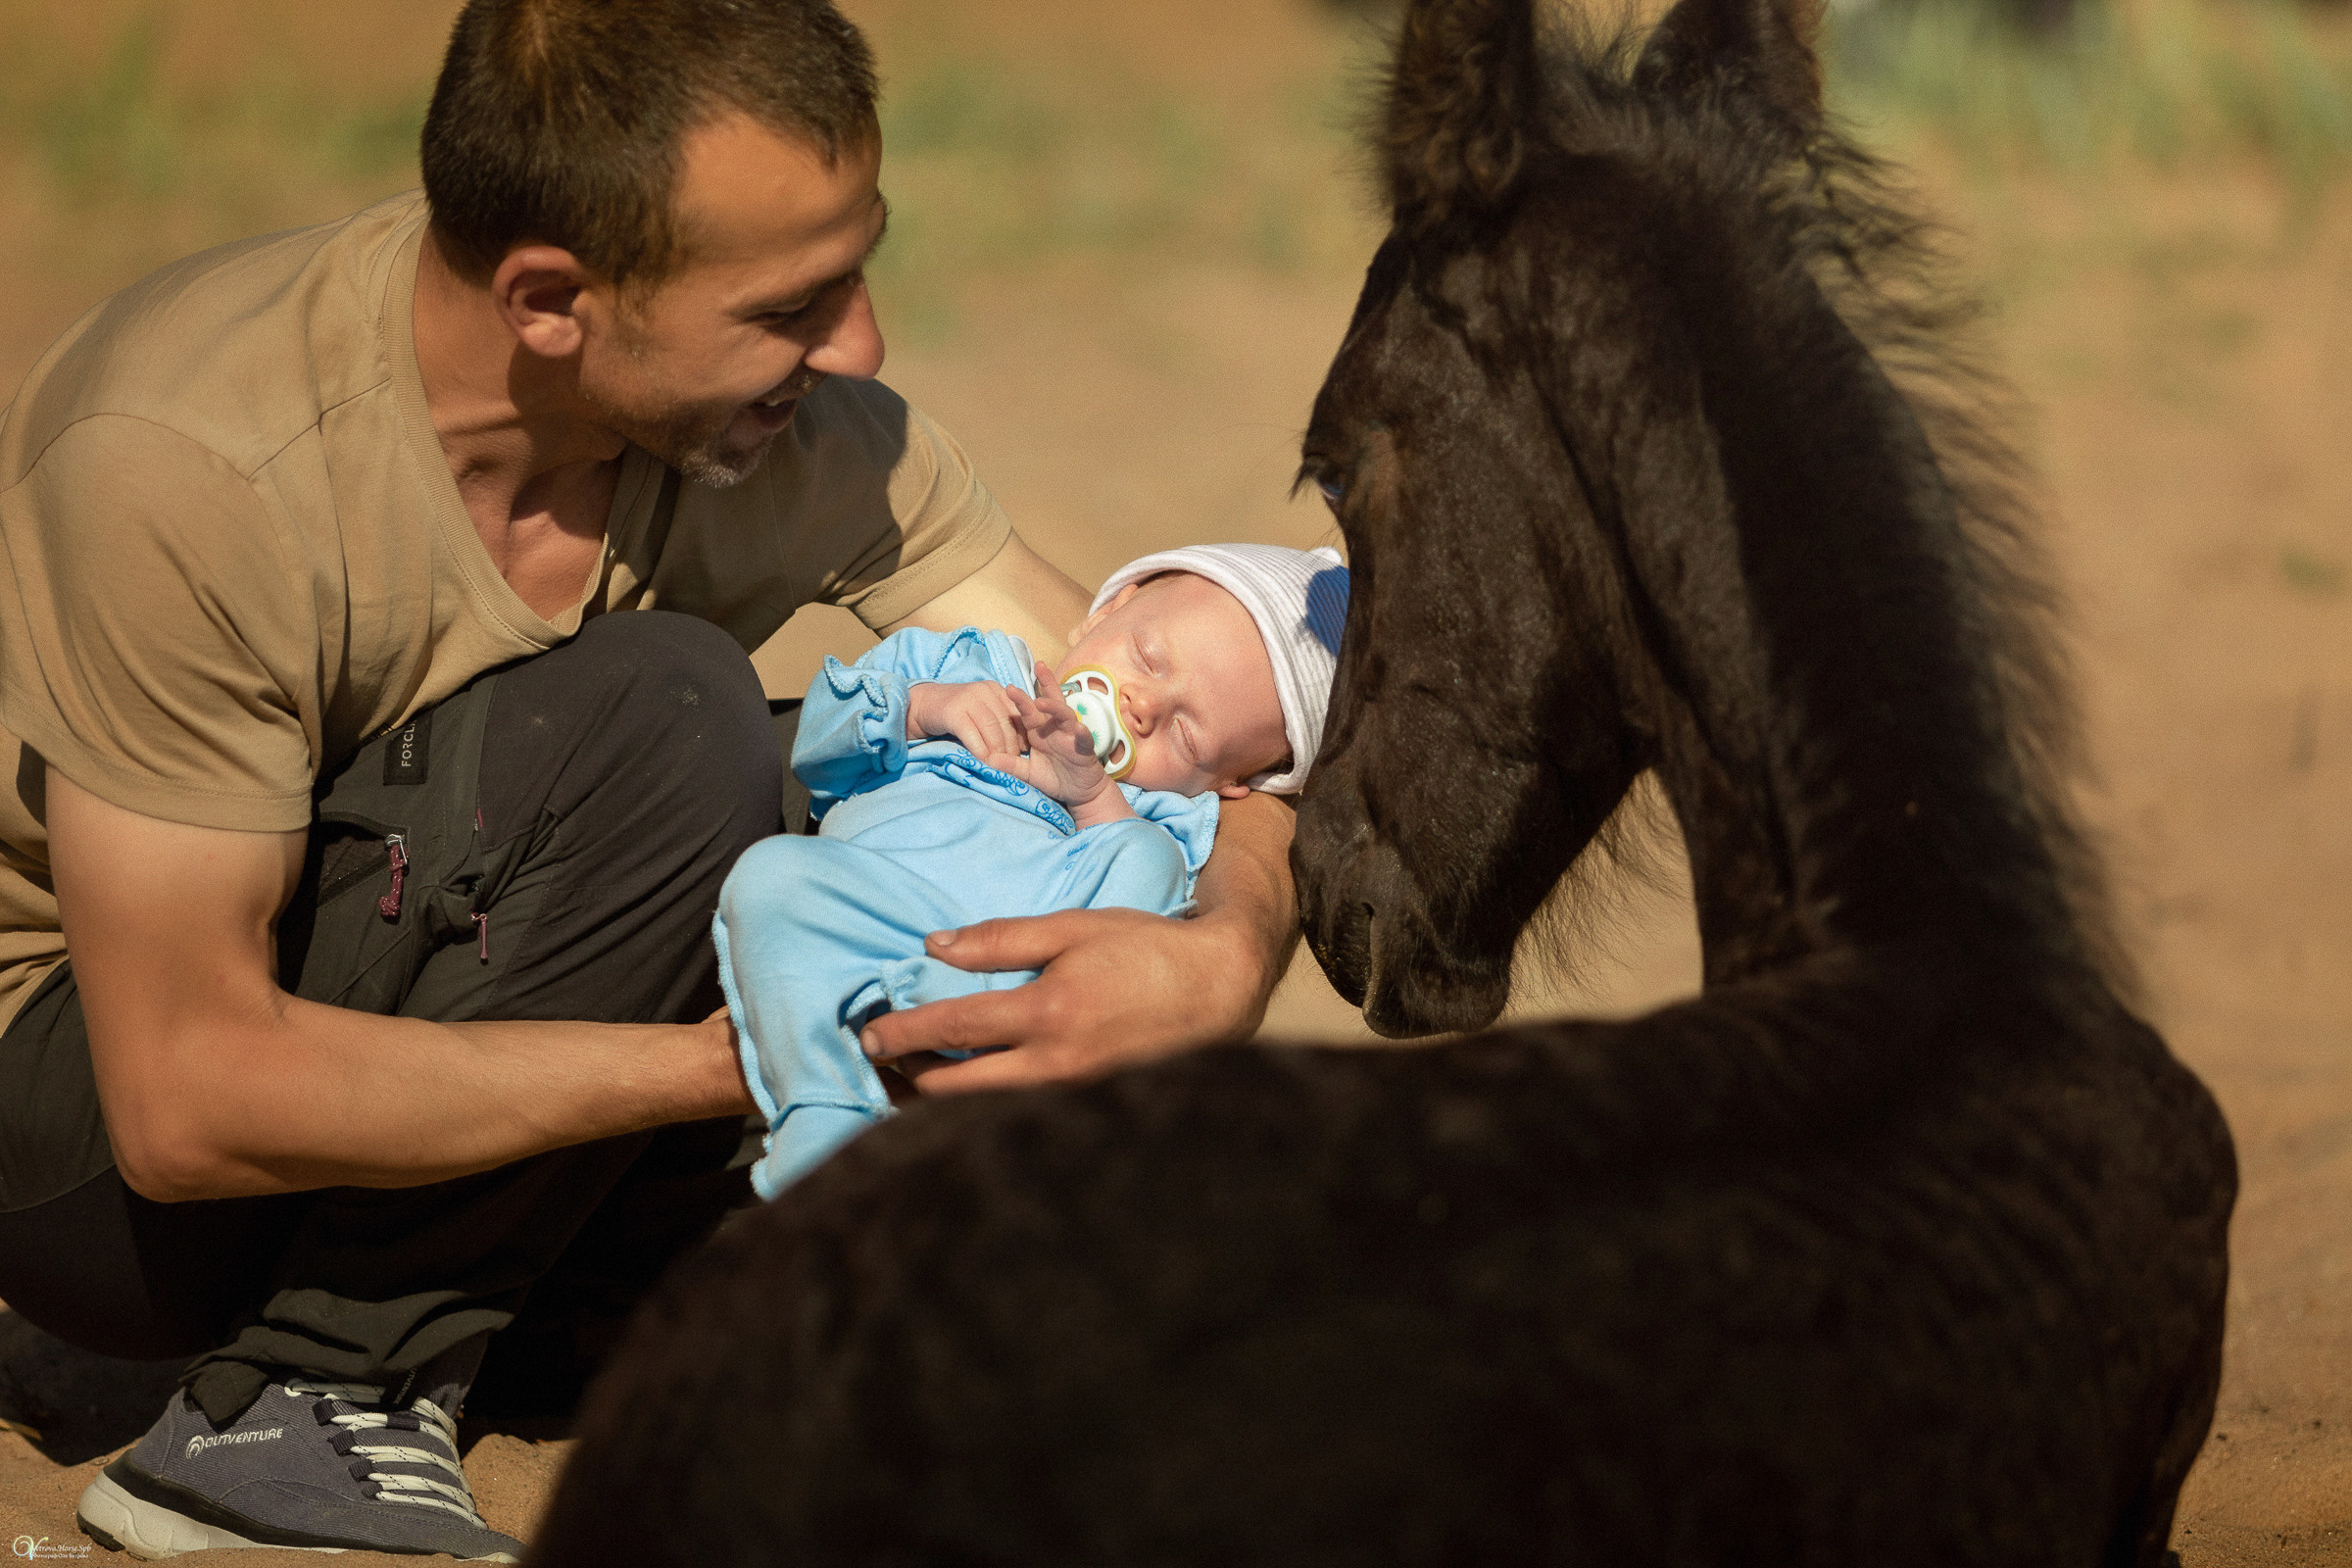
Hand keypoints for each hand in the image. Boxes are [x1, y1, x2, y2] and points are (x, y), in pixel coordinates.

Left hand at [858, 905, 1279, 1092]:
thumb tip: (934, 946)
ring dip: (937, 1099)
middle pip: (953, 1089)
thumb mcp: (1073, 927)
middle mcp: (1052, 1066)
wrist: (1218, 992)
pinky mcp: (1083, 1109)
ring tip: (909, 1078)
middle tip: (879, 1061)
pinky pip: (1013, 1115)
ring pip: (979, 1113)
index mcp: (1046, 1012)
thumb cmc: (1145, 950)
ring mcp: (1069, 1097)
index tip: (868, 1032)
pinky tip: (964, 1091)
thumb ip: (1002, 938)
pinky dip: (979, 1107)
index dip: (902, 1032)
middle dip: (907, 1076)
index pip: (953, 1029)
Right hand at [906, 680, 1023, 767]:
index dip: (1023, 732)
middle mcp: (983, 691)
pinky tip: (984, 761)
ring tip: (1000, 765)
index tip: (1025, 750)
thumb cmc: (957, 712)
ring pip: (991, 728)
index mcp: (995, 690)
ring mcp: (968, 699)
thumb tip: (1023, 744)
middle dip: (1011, 745)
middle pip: (1005, 722)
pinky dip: (980, 749)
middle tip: (1013, 763)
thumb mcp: (981, 710)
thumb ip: (999, 719)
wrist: (923, 705)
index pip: (1016, 711)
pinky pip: (972, 733)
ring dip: (997, 750)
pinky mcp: (953, 712)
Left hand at [1003, 666, 1120, 814]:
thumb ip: (1010, 765)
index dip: (1021, 699)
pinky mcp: (1085, 751)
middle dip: (1047, 683)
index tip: (1007, 686)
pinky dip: (1082, 733)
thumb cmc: (1055, 778)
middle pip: (1051, 702)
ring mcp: (1071, 738)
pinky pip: (1085, 739)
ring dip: (1056, 707)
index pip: (1030, 711)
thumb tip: (987, 759)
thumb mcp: (1028, 772)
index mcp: (1041, 732)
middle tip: (1039, 666)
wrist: (1079, 793)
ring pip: (1067, 715)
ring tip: (1042, 701)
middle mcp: (1056, 730)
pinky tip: (1078, 728)